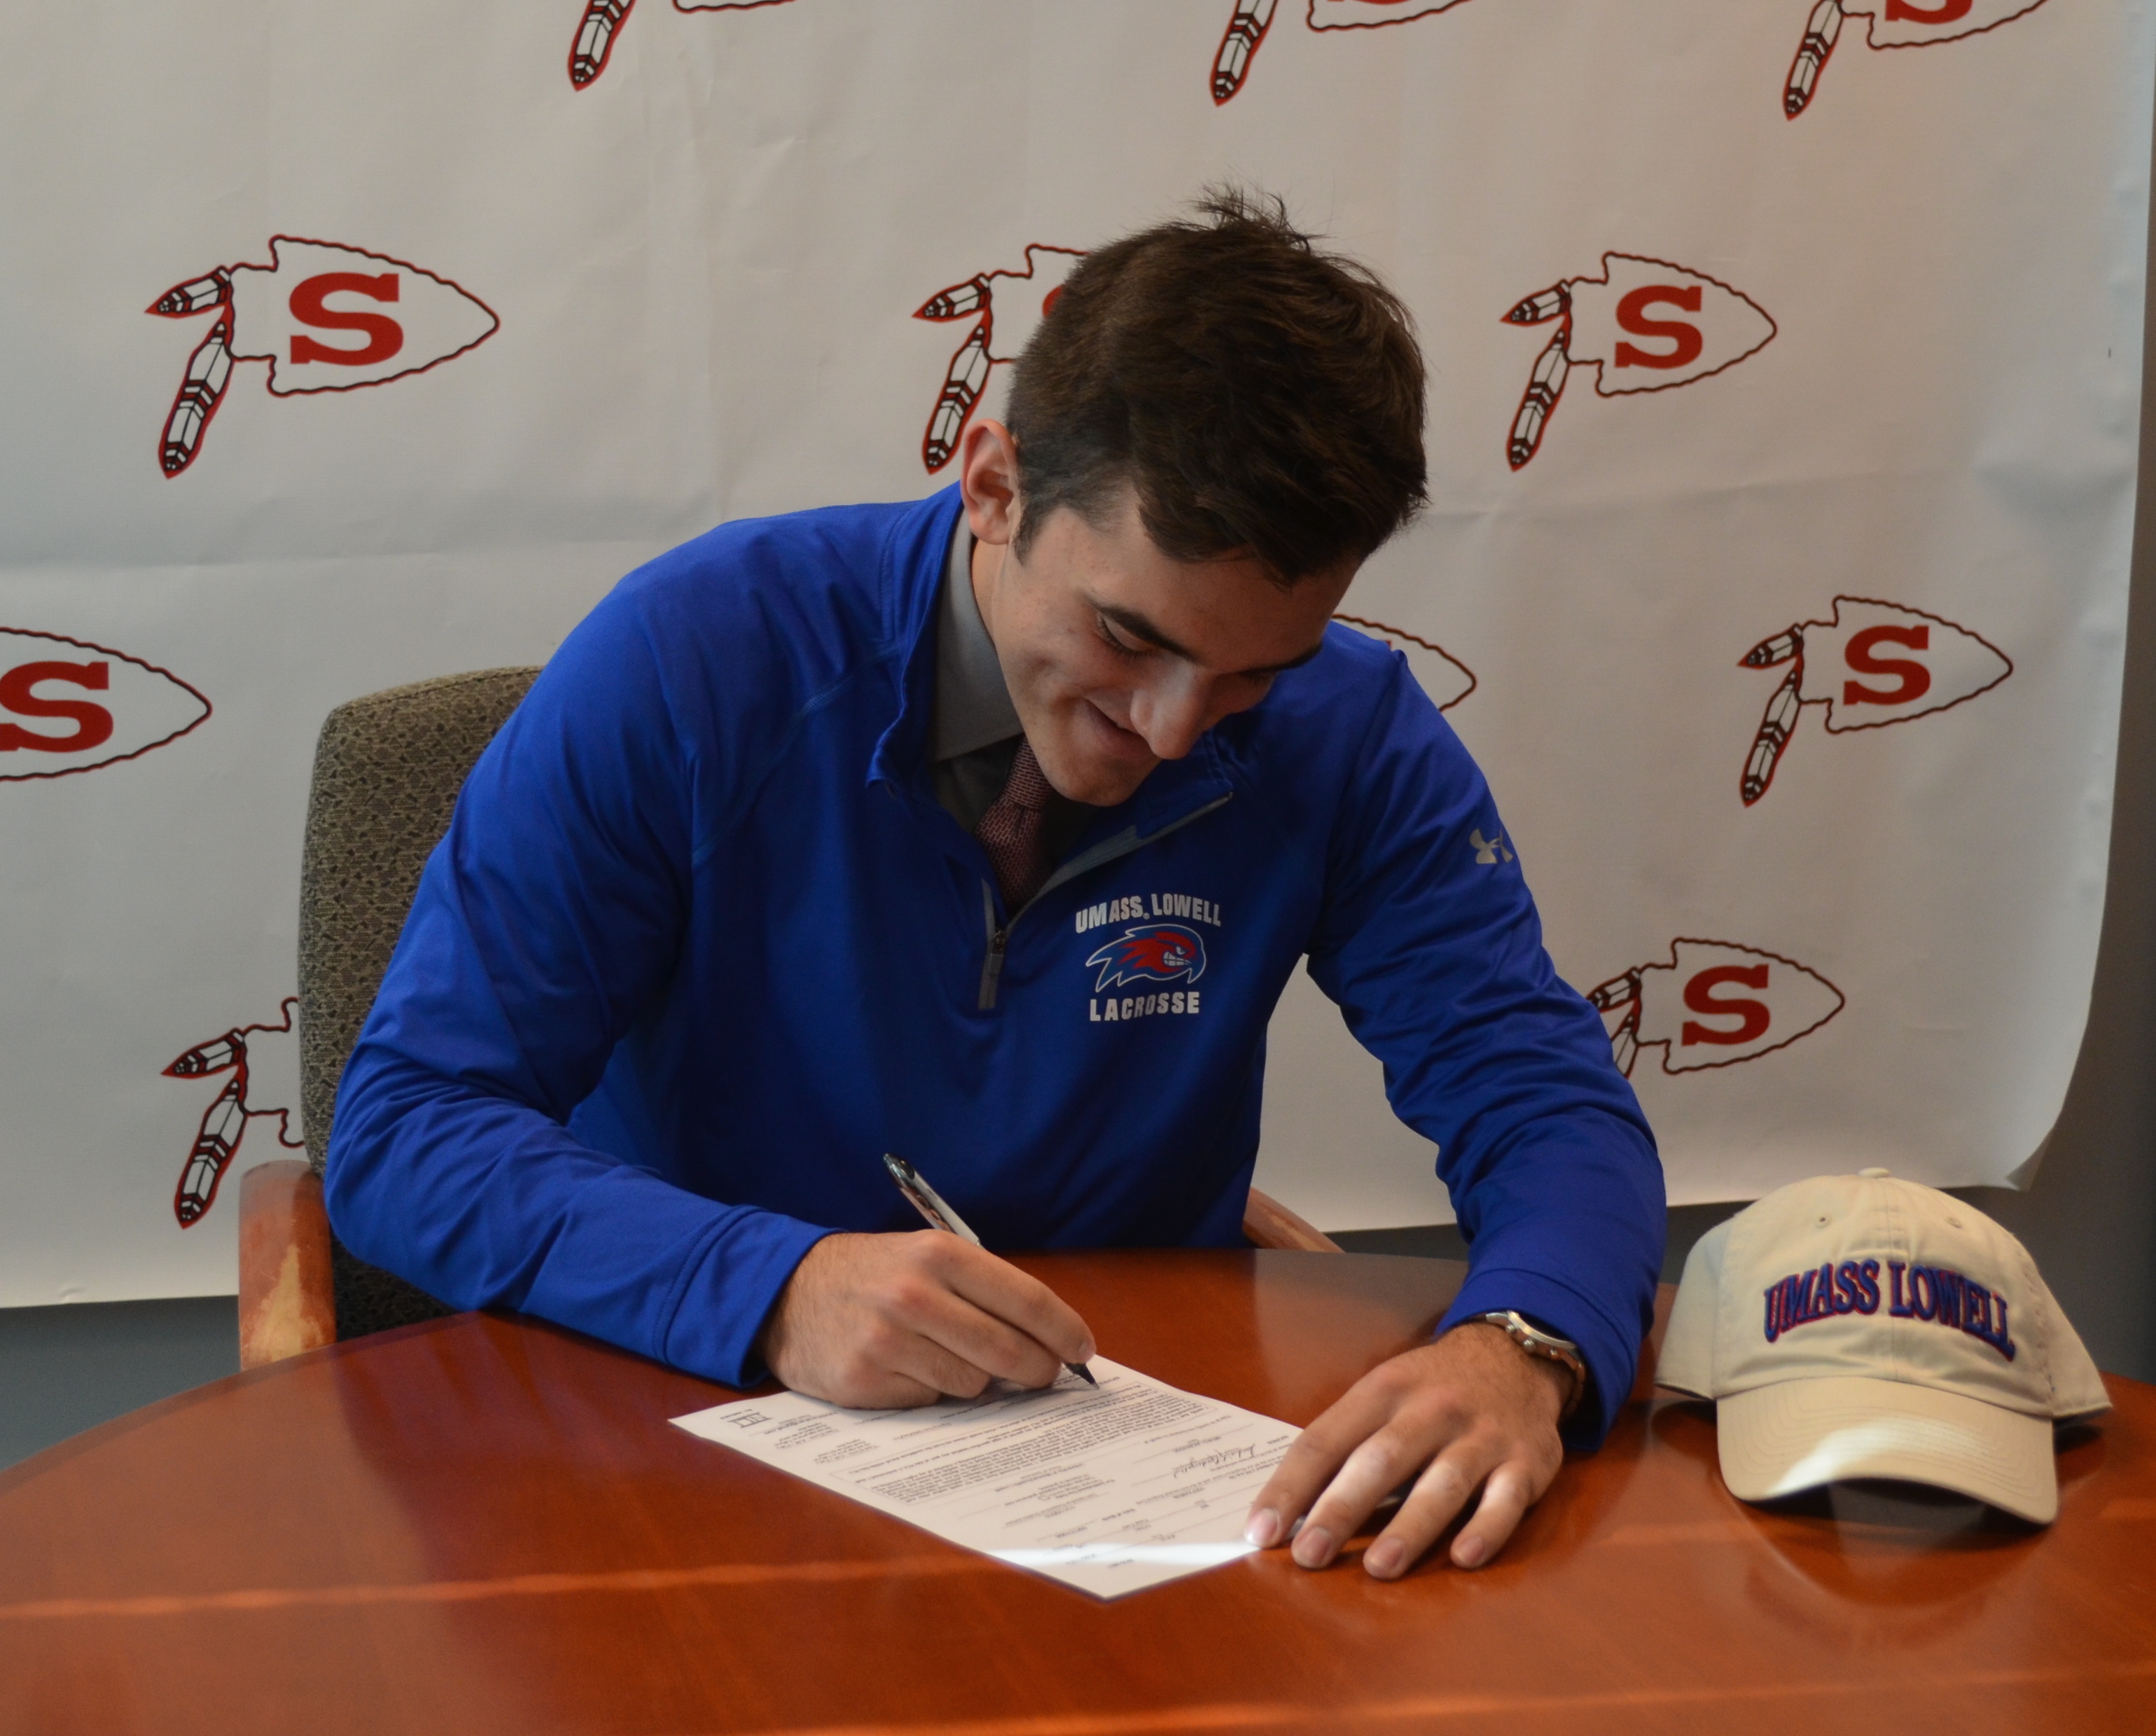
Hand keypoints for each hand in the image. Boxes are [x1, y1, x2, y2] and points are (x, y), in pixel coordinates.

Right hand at [757, 1231, 1095, 1408]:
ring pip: (973, 1382)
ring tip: (950, 1358)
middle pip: (1009, 1350)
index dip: (1064, 1331)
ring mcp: (887, 1339)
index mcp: (940, 1254)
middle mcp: (914, 1294)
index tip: (1083, 1350)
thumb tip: (1048, 1341)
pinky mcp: (865, 1379)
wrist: (787, 1292)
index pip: (1026, 1299)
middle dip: (1037, 1369)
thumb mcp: (925, 1258)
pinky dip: (930, 1391)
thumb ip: (982, 1291)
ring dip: (976, 1380)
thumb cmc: (873, 1276)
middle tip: (1043, 1375)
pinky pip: (929, 1400)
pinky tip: (907, 1370)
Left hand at [1243, 1322, 1571, 1578]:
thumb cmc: (1430, 1389)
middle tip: (1308, 1555)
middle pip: (1380, 1461)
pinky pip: (1505, 1500)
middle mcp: (1431, 1410)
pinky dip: (1485, 1529)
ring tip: (1377, 1567)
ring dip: (1409, 1527)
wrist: (1513, 1357)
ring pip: (1442, 1483)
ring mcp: (1481, 1437)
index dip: (1291, 1487)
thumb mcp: (1382, 1392)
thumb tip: (1286, 1507)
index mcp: (1382, 1390)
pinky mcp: (1524, 1463)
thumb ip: (1344, 1441)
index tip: (1261, 1531)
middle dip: (1341, 1509)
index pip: (1325, 1440)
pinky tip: (1462, 1558)